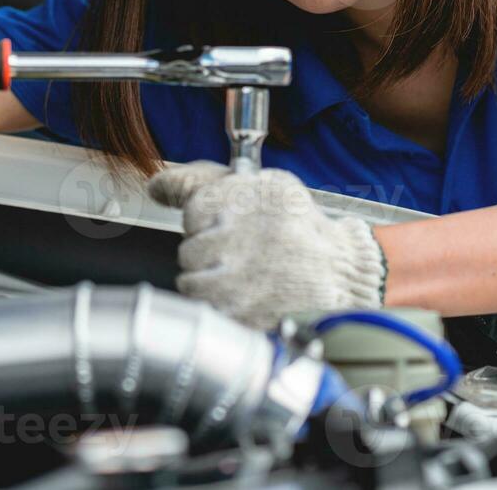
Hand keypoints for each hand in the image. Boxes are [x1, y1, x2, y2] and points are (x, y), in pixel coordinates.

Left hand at [145, 162, 386, 329]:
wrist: (341, 271)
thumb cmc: (299, 227)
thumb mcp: (262, 184)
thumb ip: (202, 180)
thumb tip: (155, 186)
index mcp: (240, 200)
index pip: (192, 212)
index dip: (209, 222)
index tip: (231, 226)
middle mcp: (235, 238)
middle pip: (188, 250)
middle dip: (210, 254)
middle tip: (242, 254)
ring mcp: (237, 280)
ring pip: (191, 283)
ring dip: (211, 282)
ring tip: (244, 277)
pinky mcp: (240, 315)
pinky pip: (208, 311)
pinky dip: (223, 307)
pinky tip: (247, 297)